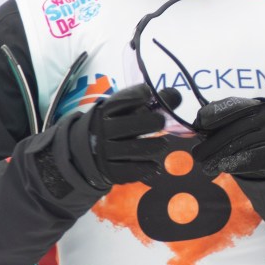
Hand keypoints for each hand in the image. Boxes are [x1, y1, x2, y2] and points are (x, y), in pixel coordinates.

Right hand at [67, 83, 181, 188]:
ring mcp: (105, 152)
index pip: (120, 101)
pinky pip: (130, 170)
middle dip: (150, 122)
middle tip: (161, 122)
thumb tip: (176, 95)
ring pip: (132, 149)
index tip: (149, 94)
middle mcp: (103, 130)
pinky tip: (154, 164)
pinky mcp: (111, 170)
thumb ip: (149, 103)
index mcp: (105, 112)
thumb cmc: (114, 125)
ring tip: (163, 144)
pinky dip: (146, 167)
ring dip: (153, 146)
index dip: (136, 96)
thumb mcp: (124, 110)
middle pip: (128, 126)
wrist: (87, 151)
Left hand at [192, 97, 264, 179]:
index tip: (198, 125)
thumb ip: (218, 120)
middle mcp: (264, 117)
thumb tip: (197, 126)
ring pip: (239, 146)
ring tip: (206, 167)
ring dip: (218, 158)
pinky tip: (223, 167)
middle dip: (211, 144)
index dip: (213, 115)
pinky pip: (251, 158)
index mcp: (253, 105)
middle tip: (197, 155)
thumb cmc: (249, 129)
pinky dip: (234, 163)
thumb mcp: (238, 119)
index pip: (231, 106)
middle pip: (232, 131)